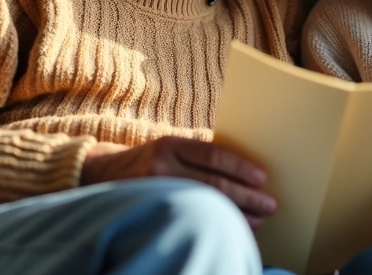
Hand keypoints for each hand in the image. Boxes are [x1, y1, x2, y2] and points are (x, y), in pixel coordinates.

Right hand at [81, 137, 276, 229]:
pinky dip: (214, 223)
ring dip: (236, 214)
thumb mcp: (169, 147)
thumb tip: (244, 171)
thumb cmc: (149, 159)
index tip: (262, 179)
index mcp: (170, 144)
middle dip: (246, 196)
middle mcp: (160, 165)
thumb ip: (198, 156)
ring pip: (204, 204)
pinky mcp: (148, 209)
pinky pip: (189, 218)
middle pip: (213, 184)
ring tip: (257, 221)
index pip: (213, 156)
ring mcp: (153, 190)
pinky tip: (230, 228)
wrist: (102, 174)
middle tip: (269, 205)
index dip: (240, 168)